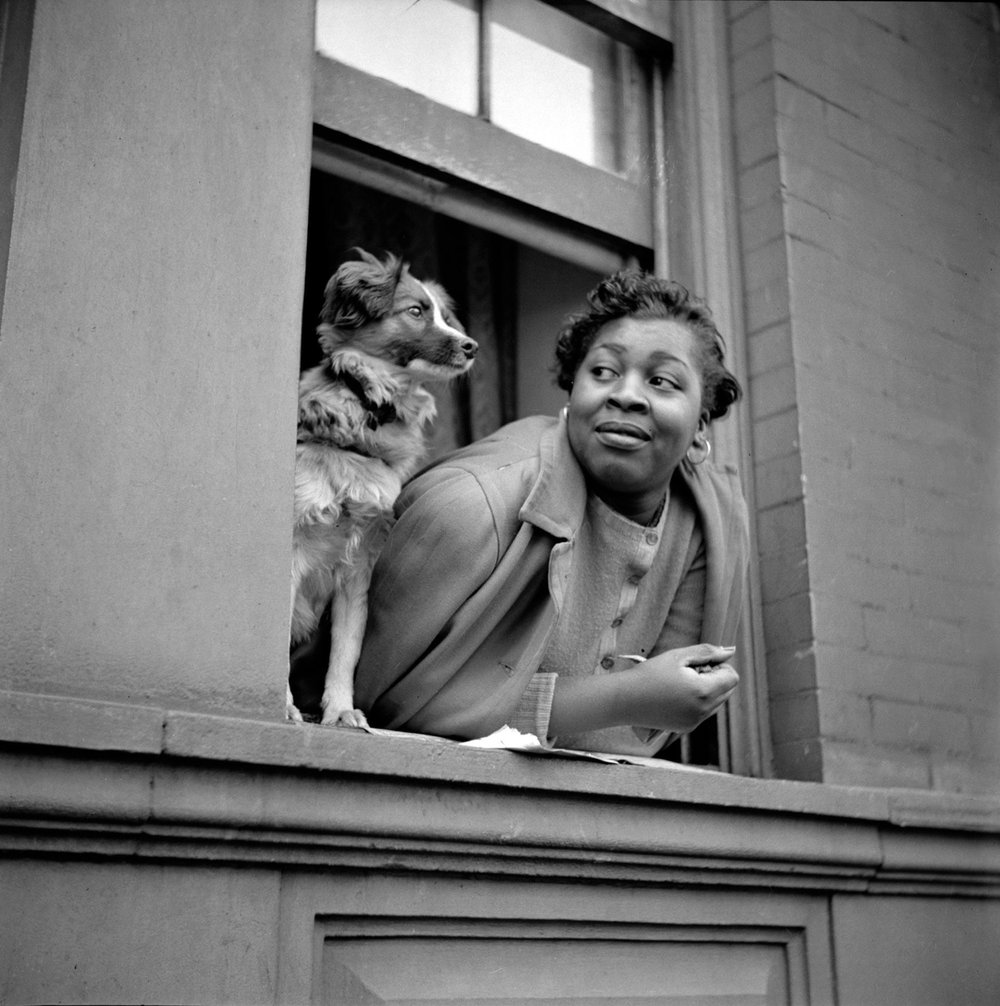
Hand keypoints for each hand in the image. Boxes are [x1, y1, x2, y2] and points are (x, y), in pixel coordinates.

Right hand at [548, 643, 738, 737]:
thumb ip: (707, 652)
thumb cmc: (649, 674)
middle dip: (714, 678)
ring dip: (707, 690)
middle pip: (727, 691)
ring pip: (717, 702)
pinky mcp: (686, 728)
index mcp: (703, 691)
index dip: (719, 666)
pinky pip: (704, 712)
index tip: (698, 663)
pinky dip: (697, 702)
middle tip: (688, 672)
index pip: (732, 677)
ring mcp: (695, 722)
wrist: (625, 700)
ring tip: (680, 684)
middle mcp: (703, 711)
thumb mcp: (678, 656)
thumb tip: (730, 651)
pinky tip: (675, 695)